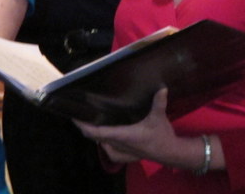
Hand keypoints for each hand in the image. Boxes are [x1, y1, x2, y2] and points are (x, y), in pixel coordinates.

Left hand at [75, 88, 220, 169]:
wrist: (169, 153)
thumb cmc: (161, 136)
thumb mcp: (159, 117)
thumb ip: (159, 103)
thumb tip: (162, 88)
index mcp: (123, 135)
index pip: (98, 132)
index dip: (85, 126)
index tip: (75, 118)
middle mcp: (119, 145)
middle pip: (96, 138)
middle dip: (87, 128)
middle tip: (81, 116)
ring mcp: (122, 151)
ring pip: (102, 144)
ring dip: (95, 136)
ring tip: (92, 124)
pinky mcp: (126, 155)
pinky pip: (110, 151)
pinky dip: (105, 144)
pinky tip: (105, 140)